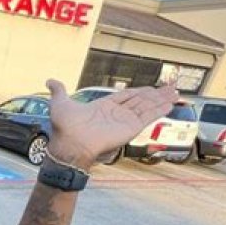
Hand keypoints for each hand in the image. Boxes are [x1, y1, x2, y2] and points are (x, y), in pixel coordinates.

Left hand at [45, 80, 177, 167]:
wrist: (70, 144)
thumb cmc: (64, 127)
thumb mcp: (60, 103)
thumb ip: (59, 91)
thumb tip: (50, 80)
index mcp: (103, 107)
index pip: (126, 97)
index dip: (138, 91)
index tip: (150, 87)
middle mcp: (116, 114)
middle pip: (140, 101)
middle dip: (155, 94)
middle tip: (170, 88)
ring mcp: (124, 121)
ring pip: (147, 107)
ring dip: (161, 99)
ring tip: (176, 92)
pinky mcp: (130, 128)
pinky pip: (148, 117)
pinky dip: (159, 110)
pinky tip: (170, 103)